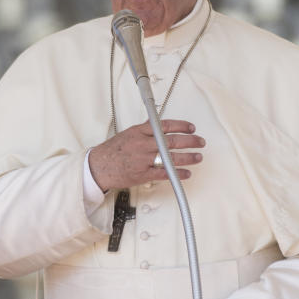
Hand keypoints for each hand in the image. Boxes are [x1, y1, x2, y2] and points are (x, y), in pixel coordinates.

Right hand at [88, 119, 204, 191]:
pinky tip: (186, 173)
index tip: (191, 128)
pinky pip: (164, 173)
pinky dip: (177, 174)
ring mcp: (143, 159)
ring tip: (198, 157)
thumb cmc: (112, 151)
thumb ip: (145, 130)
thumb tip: (159, 124)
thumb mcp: (128, 134)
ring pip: (170, 157)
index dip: (181, 126)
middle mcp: (142, 144)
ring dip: (188, 158)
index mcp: (139, 131)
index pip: (165, 125)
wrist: (98, 167)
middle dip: (190, 141)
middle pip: (171, 141)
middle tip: (200, 142)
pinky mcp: (142, 174)